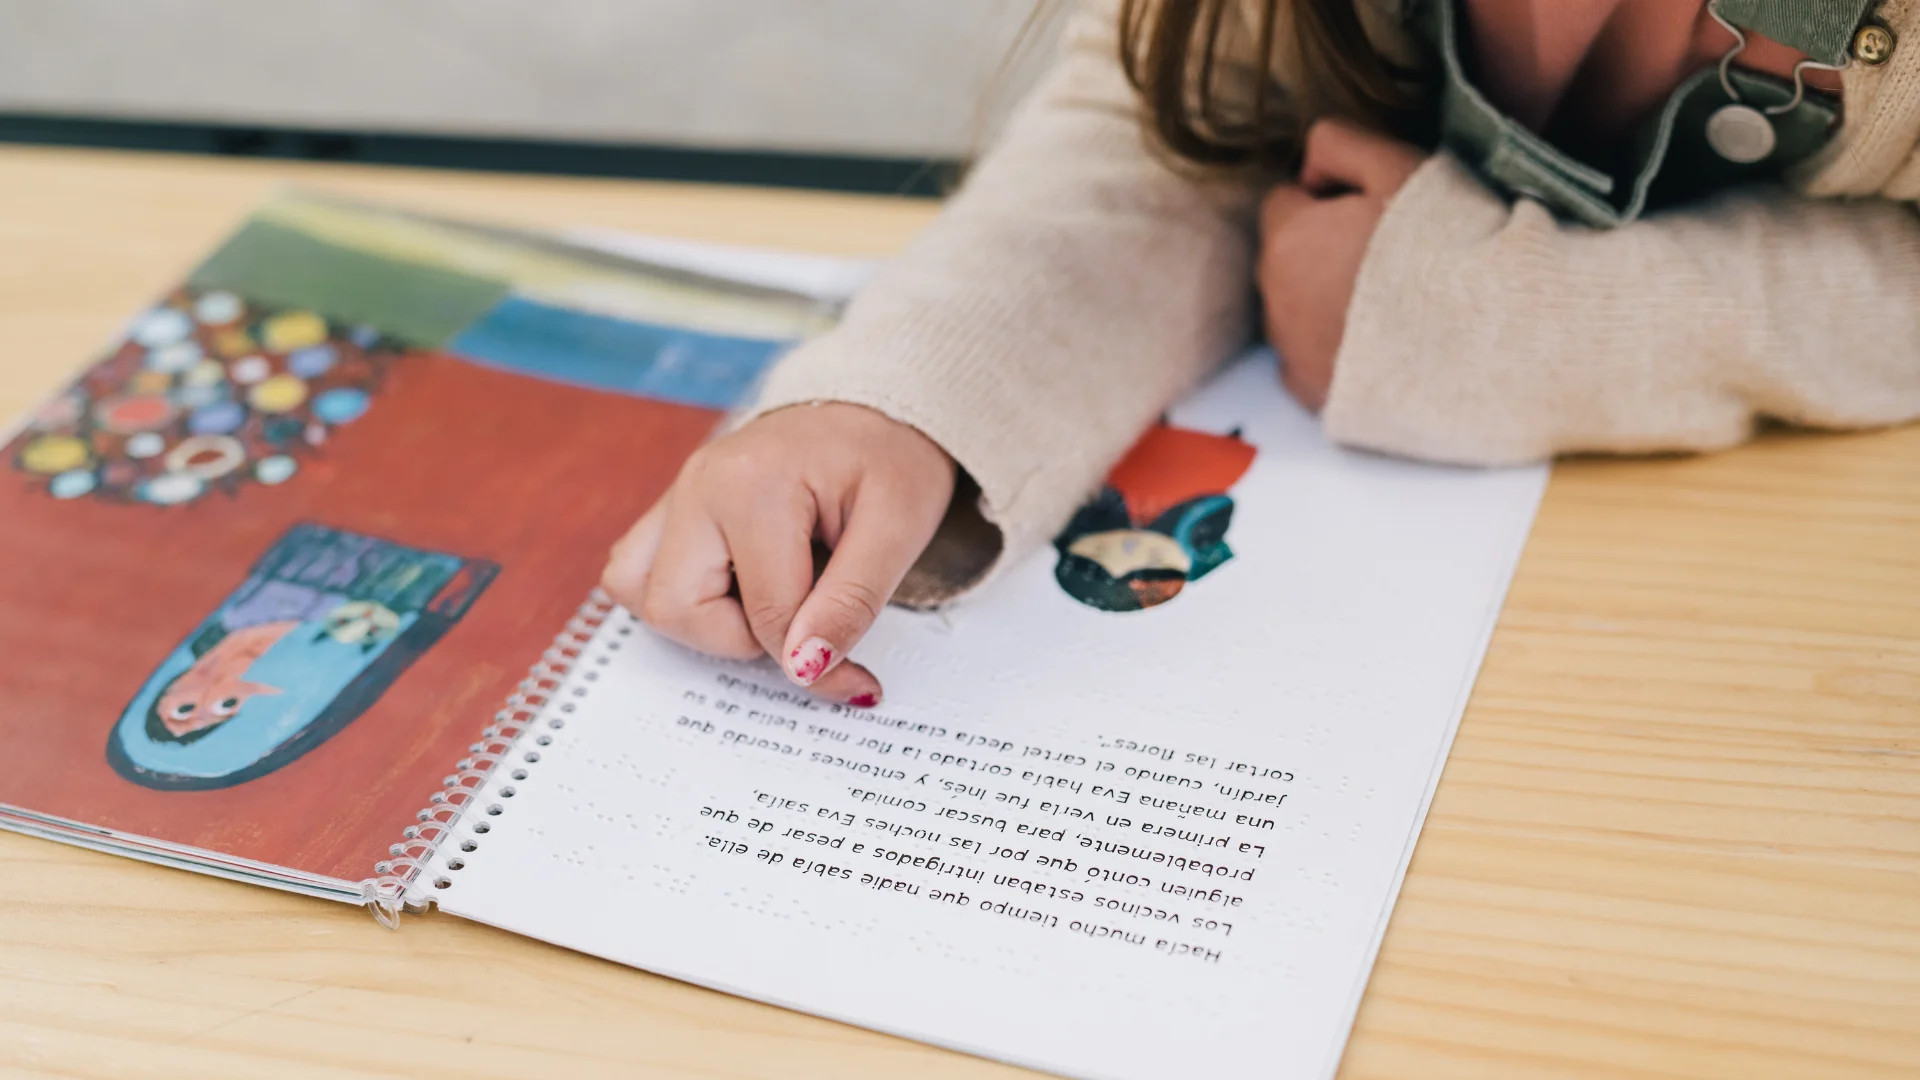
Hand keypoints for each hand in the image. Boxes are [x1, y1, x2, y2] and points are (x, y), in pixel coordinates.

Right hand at [601, 403, 955, 706]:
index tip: (855, 681)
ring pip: (639, 591)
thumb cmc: (890, 458)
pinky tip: (737, 587)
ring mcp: (677, 492)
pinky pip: (638, 569)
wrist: (874, 407)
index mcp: (753, 484)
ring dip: (700, 619)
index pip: (764, 616)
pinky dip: (680, 595)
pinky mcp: (673, 506)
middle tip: (804, 617)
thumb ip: (853, 601)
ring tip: (764, 599)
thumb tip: (807, 668)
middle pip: (676, 609)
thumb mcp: (898, 526)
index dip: (814, 663)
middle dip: (744, 639)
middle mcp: (698, 485)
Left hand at [1259, 119, 1426, 410]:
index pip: (1286, 201)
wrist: (1481, 338)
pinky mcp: (1314, 394)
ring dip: (1325, 301)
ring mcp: (1291, 353)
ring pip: (1295, 311)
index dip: (1330, 200)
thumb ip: (1339, 143)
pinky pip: (1306, 363)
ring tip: (1393, 303)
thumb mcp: (1396, 165)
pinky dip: (1332, 352)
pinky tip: (1380, 346)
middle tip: (1391, 256)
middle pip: (1287, 259)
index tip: (1375, 212)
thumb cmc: (1443, 242)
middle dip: (1322, 250)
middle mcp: (1274, 299)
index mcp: (1287, 239)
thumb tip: (1308, 165)